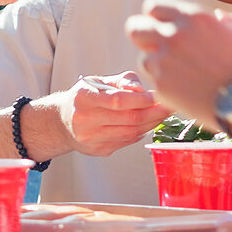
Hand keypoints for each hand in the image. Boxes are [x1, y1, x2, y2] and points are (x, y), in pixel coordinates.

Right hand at [35, 71, 170, 156]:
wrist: (62, 121)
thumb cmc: (86, 97)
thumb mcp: (100, 81)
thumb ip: (124, 81)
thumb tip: (143, 92)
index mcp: (83, 97)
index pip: (117, 100)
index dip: (141, 100)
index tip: (157, 96)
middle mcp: (84, 119)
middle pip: (128, 119)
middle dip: (154, 113)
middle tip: (169, 106)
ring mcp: (90, 137)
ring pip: (131, 133)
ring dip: (151, 124)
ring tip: (161, 115)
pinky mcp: (98, 150)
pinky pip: (127, 141)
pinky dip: (140, 133)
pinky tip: (144, 124)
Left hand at [125, 0, 231, 123]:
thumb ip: (212, 24)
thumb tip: (205, 19)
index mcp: (193, 18)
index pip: (153, 6)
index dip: (155, 17)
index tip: (160, 25)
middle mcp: (174, 36)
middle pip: (135, 28)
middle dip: (143, 35)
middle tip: (154, 46)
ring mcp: (164, 62)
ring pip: (144, 58)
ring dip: (157, 65)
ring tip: (183, 75)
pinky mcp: (161, 86)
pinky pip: (154, 82)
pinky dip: (165, 86)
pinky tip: (186, 91)